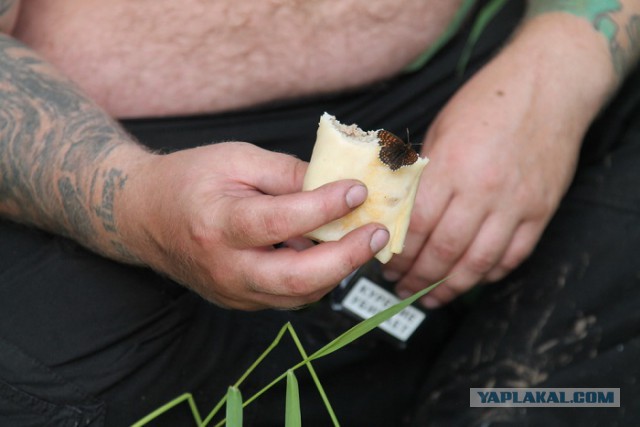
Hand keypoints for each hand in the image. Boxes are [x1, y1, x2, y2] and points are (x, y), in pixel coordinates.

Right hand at [123, 142, 388, 309]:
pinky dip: (316, 278)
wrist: (145, 216)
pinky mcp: (239, 301)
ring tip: (361, 240)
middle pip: (295, 279)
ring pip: (298, 296)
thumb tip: (334, 184)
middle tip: (378, 233)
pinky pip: (287, 298)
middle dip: (346, 258)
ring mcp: (231, 291)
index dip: (324, 207)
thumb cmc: (188, 180)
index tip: (357, 191)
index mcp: (217, 223)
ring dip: (337, 270)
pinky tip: (329, 252)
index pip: (279, 221)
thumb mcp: (236, 159)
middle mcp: (224, 266)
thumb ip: (286, 173)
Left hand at [385, 15, 614, 306]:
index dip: (397, 252)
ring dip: (450, 287)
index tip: (386, 263)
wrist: (549, 83)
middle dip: (418, 277)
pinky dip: (490, 274)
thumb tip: (401, 208)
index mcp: (450, 167)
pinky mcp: (541, 211)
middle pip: (444, 251)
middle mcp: (483, 191)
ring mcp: (515, 204)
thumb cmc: (489, 101)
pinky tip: (471, 279)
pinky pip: (513, 256)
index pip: (415, 225)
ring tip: (431, 297)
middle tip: (401, 287)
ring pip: (478, 263)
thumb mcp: (441, 129)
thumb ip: (423, 173)